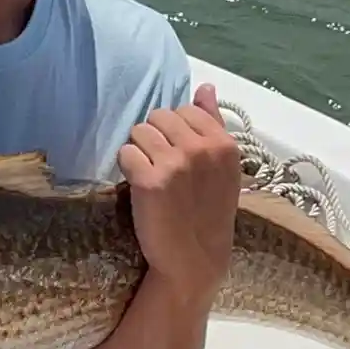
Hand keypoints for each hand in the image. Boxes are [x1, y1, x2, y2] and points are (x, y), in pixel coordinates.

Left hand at [118, 83, 239, 300]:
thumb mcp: (223, 168)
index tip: (178, 156)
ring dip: (138, 151)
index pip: (185, 109)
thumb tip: (206, 87)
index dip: (174, 131)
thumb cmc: (208, 214)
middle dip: (154, 138)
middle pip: (158, 116)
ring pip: (139, 131)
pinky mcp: (149, 181)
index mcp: (224, 144)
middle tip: (160, 166)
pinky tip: (138, 186)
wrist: (194, 261)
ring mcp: (176, 164)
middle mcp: (202, 149)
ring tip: (149, 175)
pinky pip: (125, 152)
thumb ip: (213, 123)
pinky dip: (127, 167)